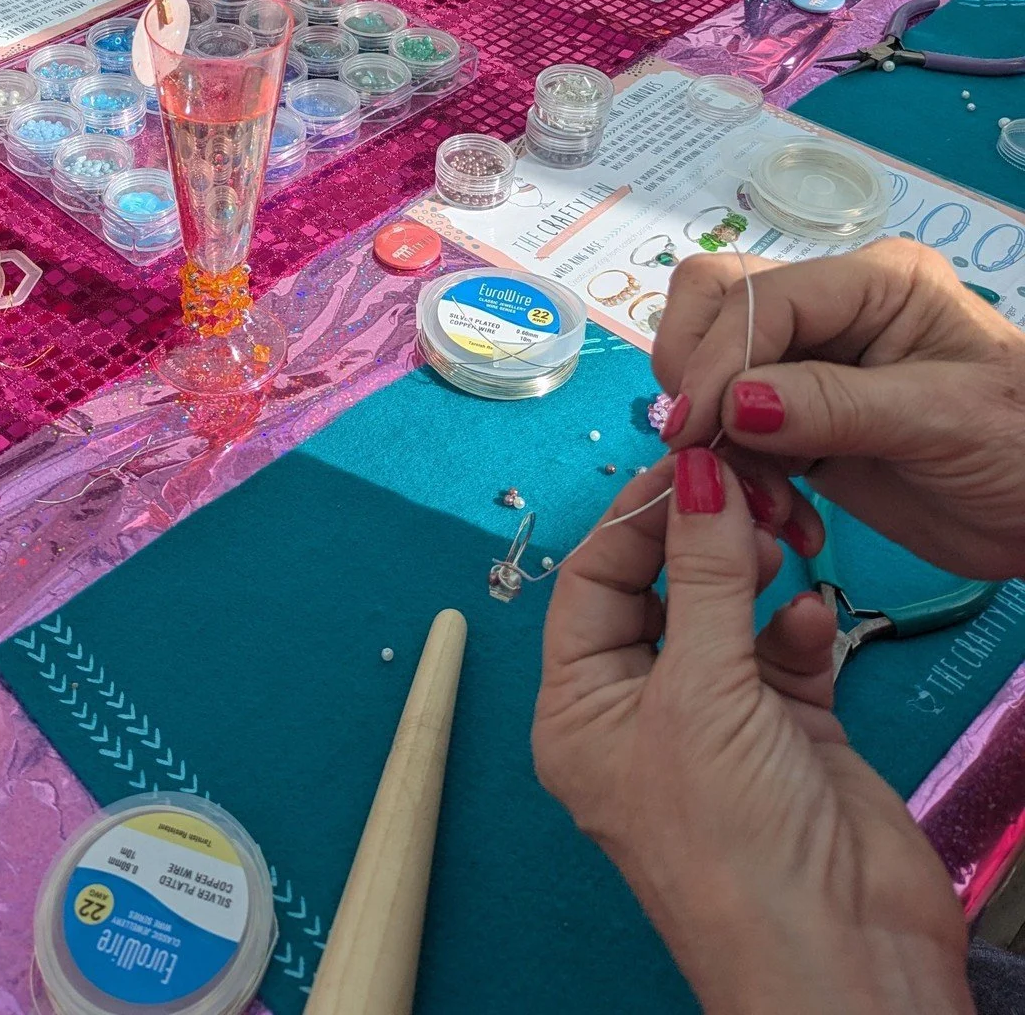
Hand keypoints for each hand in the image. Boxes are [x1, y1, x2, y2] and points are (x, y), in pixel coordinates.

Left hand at [534, 451, 972, 1014]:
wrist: (846, 961)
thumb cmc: (735, 849)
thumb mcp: (702, 694)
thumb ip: (704, 574)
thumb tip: (696, 473)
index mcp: (581, 710)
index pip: (588, 584)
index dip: (634, 521)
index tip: (686, 467)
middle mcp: (640, 712)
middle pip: (657, 590)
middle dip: (696, 541)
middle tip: (743, 492)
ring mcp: (716, 723)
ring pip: (725, 613)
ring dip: (752, 573)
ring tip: (782, 543)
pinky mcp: (787, 735)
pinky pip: (783, 651)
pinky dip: (799, 625)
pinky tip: (812, 615)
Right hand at [652, 241, 1024, 580]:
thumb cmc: (1024, 449)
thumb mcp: (941, 421)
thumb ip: (834, 406)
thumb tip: (731, 404)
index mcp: (873, 281)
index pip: (761, 297)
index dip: (720, 358)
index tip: (696, 430)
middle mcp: (831, 310)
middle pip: (714, 302)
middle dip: (695, 373)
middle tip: (702, 448)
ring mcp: (809, 365)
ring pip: (710, 366)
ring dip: (711, 432)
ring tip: (755, 497)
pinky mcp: (798, 423)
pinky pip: (731, 431)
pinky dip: (735, 472)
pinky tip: (780, 515)